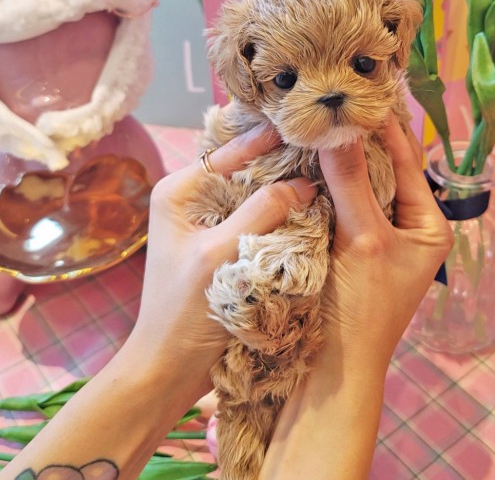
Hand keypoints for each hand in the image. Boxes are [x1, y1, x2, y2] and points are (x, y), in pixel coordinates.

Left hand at [126, 123, 317, 389]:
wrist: (168, 368)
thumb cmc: (183, 313)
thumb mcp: (221, 255)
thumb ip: (261, 212)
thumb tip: (304, 183)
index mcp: (179, 190)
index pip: (231, 151)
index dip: (269, 139)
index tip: (308, 125)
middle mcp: (193, 199)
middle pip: (245, 169)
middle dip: (282, 162)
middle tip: (325, 148)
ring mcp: (210, 222)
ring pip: (255, 194)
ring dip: (285, 189)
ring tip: (326, 172)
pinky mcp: (226, 244)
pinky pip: (258, 219)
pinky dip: (282, 215)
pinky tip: (312, 208)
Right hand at [318, 113, 452, 365]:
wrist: (331, 370)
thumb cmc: (362, 310)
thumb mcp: (364, 240)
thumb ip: (353, 183)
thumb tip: (340, 128)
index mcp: (428, 226)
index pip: (407, 163)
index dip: (385, 127)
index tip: (362, 91)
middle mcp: (405, 226)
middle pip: (382, 169)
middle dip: (358, 139)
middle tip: (334, 99)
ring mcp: (373, 234)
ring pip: (356, 184)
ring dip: (338, 158)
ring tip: (318, 119)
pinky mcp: (344, 243)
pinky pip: (335, 202)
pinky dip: (322, 182)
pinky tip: (304, 157)